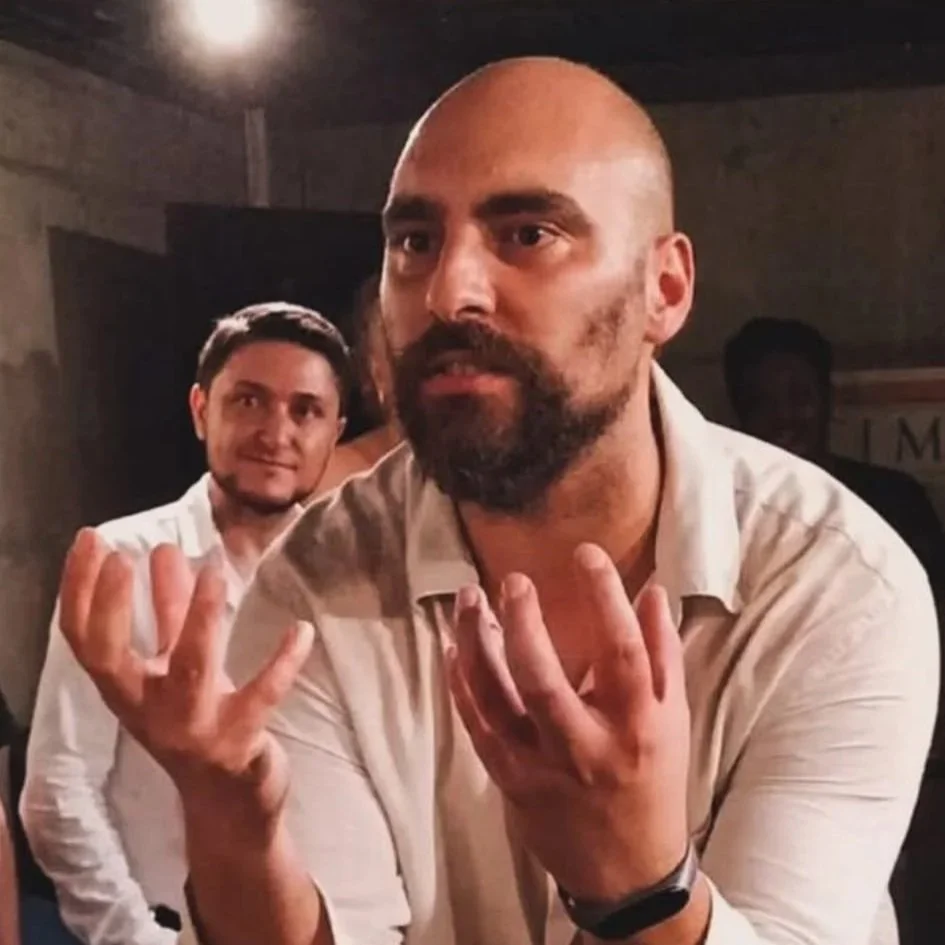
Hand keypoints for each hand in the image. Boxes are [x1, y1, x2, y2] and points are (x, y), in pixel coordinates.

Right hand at [58, 529, 312, 831]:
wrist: (228, 805)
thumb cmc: (198, 721)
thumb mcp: (177, 665)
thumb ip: (170, 610)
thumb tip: (161, 551)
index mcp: (128, 689)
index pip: (85, 638)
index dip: (80, 589)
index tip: (90, 540)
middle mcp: (147, 710)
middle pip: (113, 658)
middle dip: (115, 605)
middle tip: (127, 553)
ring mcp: (191, 729)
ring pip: (190, 669)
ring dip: (200, 618)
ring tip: (213, 570)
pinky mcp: (237, 744)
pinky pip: (262, 697)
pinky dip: (282, 662)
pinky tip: (302, 631)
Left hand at [448, 542, 690, 902]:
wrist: (627, 869)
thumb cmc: (654, 780)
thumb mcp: (673, 718)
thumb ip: (661, 652)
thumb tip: (650, 590)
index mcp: (636, 726)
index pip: (620, 651)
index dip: (603, 597)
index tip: (584, 554)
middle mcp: (585, 746)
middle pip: (542, 678)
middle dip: (521, 623)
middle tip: (512, 581)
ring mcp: (540, 766)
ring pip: (495, 699)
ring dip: (475, 643)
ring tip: (467, 598)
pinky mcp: (509, 780)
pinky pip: (476, 725)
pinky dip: (461, 684)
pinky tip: (455, 648)